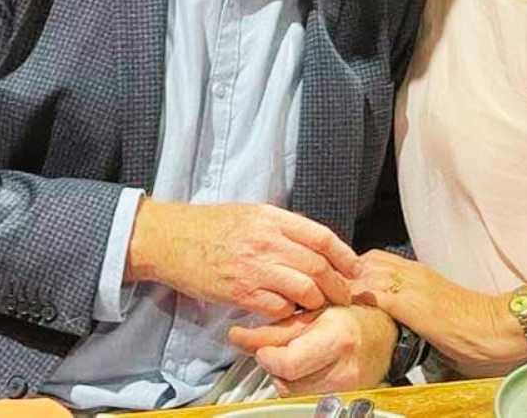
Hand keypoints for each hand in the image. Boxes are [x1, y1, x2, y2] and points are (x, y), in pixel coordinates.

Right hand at [126, 200, 359, 319]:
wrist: (172, 239)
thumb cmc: (210, 226)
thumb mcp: (251, 213)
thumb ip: (282, 227)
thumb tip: (315, 245)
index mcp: (272, 218)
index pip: (322, 237)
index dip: (345, 255)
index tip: (355, 268)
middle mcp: (267, 241)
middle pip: (319, 267)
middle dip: (337, 286)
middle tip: (344, 295)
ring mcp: (255, 268)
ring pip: (305, 290)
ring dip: (316, 302)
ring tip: (318, 307)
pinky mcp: (241, 292)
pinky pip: (279, 308)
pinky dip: (289, 313)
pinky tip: (288, 312)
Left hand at [229, 304, 396, 395]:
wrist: (384, 333)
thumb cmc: (352, 315)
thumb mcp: (312, 311)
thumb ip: (275, 328)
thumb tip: (240, 337)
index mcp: (338, 338)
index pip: (287, 363)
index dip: (267, 355)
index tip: (262, 347)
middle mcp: (345, 369)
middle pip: (287, 383)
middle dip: (275, 365)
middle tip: (279, 349)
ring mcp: (348, 389)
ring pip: (294, 394)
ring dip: (286, 377)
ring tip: (297, 355)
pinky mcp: (346, 400)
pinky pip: (308, 398)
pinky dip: (300, 385)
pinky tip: (308, 367)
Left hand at [351, 250, 521, 373]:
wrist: (495, 326)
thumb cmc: (470, 323)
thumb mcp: (433, 305)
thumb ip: (410, 304)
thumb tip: (390, 315)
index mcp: (416, 270)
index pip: (371, 259)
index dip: (354, 272)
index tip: (343, 287)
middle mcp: (410, 271)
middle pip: (362, 261)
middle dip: (346, 277)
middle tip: (336, 296)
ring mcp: (410, 284)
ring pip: (364, 273)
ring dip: (348, 288)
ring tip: (338, 307)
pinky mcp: (410, 302)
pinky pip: (373, 294)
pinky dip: (358, 301)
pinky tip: (352, 313)